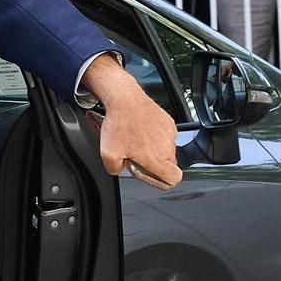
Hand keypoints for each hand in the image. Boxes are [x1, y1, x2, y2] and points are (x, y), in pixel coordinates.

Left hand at [84, 56, 182, 188]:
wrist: (125, 99)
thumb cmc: (119, 124)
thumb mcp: (107, 154)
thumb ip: (114, 169)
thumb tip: (118, 169)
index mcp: (156, 159)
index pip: (173, 180)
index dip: (159, 181)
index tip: (146, 173)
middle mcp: (167, 148)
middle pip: (167, 165)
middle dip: (151, 164)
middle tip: (135, 155)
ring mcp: (170, 134)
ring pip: (165, 150)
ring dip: (152, 149)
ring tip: (135, 141)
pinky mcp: (169, 123)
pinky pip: (164, 136)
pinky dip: (154, 136)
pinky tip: (139, 131)